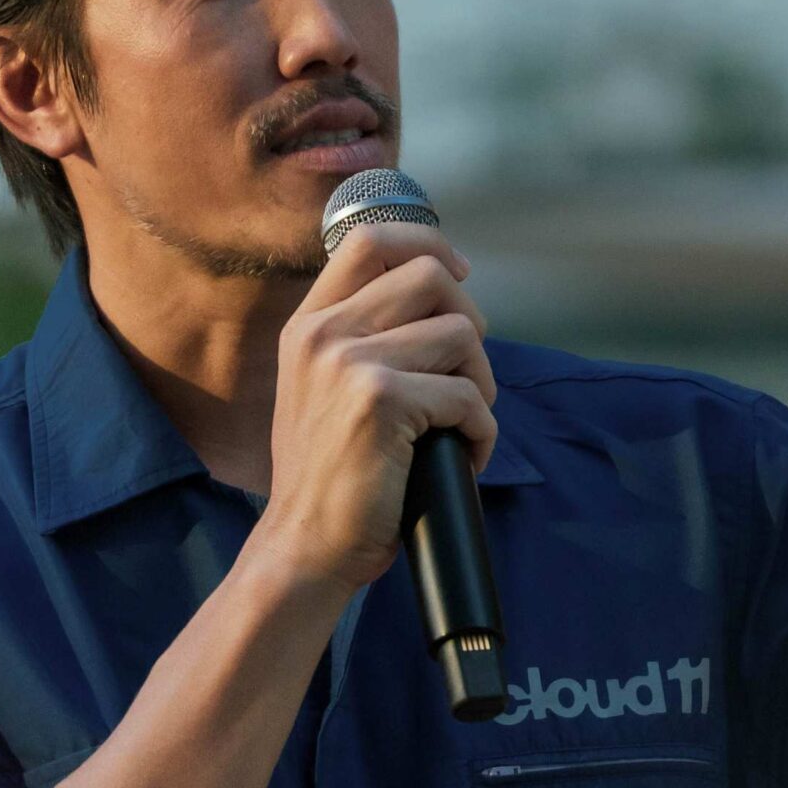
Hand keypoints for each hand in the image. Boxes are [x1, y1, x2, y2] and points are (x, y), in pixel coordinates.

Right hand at [256, 222, 497, 598]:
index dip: (427, 243)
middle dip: (469, 322)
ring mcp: (349, 363)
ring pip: (461, 334)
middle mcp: (323, 334)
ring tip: (461, 427)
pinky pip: (468, 396)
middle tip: (465, 376)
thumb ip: (363, 338)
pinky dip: (482, 433)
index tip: (459, 274)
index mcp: (309, 325)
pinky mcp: (382, 400)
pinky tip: (463, 459)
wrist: (305, 547)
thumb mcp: (324, 388)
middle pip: (430, 275)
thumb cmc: (331, 479)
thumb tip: (443, 295)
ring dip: (481, 385)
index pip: (369, 240)